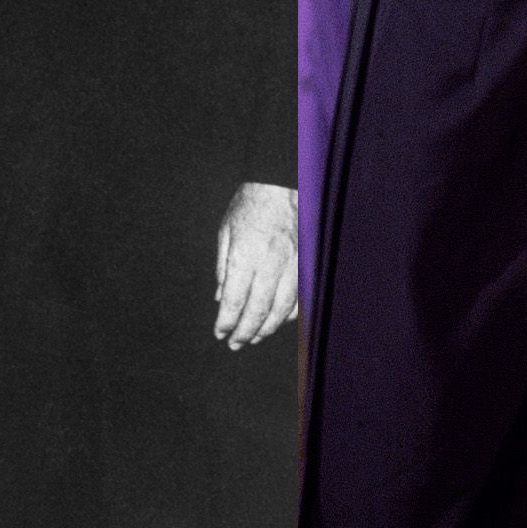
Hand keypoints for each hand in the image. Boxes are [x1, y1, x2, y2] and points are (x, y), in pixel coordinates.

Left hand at [214, 183, 301, 348]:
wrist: (282, 184)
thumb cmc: (250, 205)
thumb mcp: (226, 232)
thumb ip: (224, 268)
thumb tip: (222, 298)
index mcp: (246, 254)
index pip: (235, 299)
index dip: (227, 321)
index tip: (220, 332)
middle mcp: (271, 263)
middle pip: (258, 309)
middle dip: (245, 331)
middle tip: (235, 344)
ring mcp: (293, 264)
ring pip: (282, 308)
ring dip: (267, 327)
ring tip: (254, 338)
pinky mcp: (306, 264)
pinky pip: (300, 297)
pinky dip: (289, 314)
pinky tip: (277, 321)